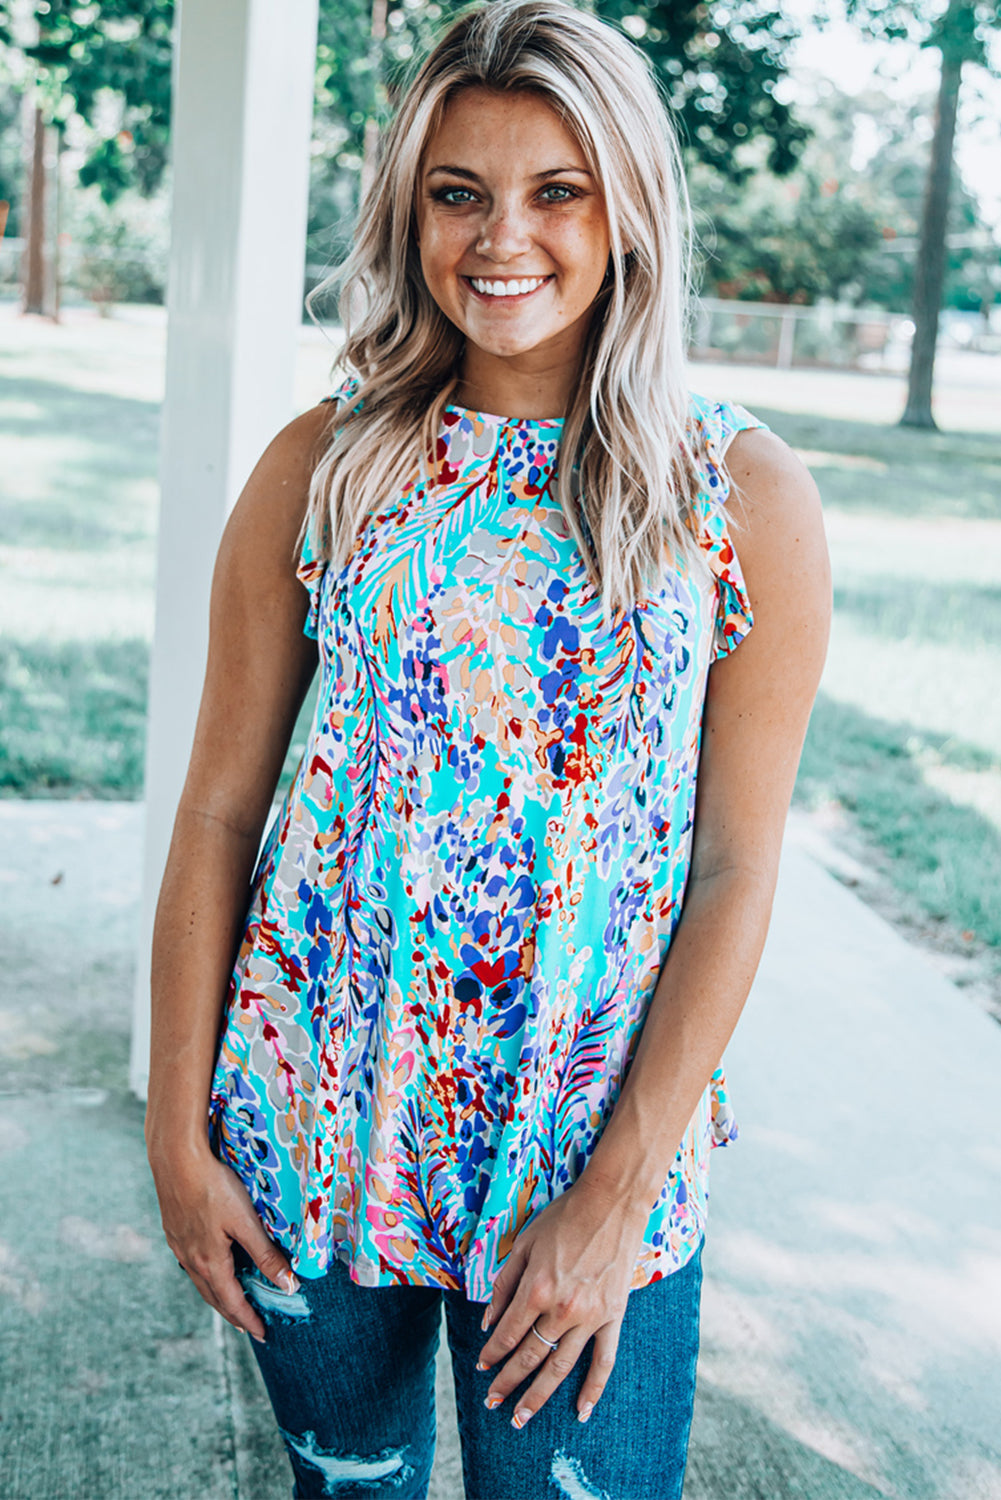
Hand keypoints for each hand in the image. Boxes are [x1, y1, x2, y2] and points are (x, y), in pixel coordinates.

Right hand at [149, 1142, 296, 1342]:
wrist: (175, 1160)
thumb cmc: (213, 1187)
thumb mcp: (245, 1222)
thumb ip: (266, 1255)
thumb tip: (288, 1286)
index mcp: (210, 1262)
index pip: (233, 1302)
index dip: (249, 1320)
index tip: (263, 1335)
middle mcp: (191, 1260)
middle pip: (214, 1297)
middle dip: (233, 1315)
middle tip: (249, 1327)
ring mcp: (179, 1246)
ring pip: (201, 1282)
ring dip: (218, 1297)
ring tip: (231, 1304)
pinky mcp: (174, 1231)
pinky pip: (191, 1265)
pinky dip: (206, 1277)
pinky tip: (210, 1267)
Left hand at [475, 1176, 648, 1427]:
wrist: (612, 1203)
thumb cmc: (564, 1217)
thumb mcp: (524, 1242)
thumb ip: (504, 1284)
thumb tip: (488, 1321)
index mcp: (536, 1288)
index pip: (506, 1334)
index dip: (491, 1354)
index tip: (481, 1367)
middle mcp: (561, 1308)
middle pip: (529, 1357)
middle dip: (507, 1382)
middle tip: (492, 1402)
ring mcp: (590, 1316)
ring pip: (560, 1367)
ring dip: (538, 1396)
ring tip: (521, 1418)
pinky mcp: (613, 1316)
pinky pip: (604, 1360)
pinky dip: (593, 1389)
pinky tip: (581, 1411)